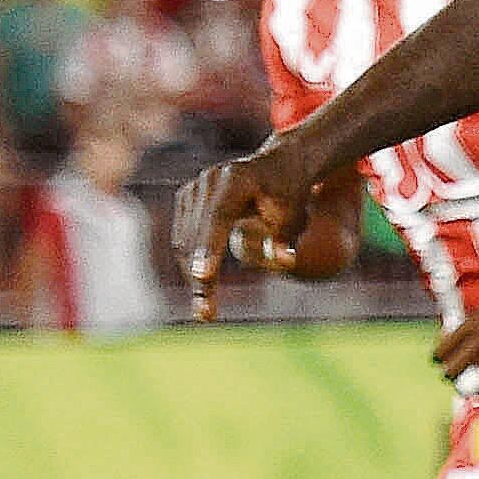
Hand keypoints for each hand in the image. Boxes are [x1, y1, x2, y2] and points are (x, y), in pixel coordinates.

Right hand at [175, 144, 316, 318]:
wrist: (278, 166)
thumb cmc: (291, 194)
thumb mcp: (295, 215)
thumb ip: (285, 238)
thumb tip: (285, 263)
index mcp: (236, 179)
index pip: (218, 217)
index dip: (210, 247)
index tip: (204, 275)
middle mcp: (209, 181)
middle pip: (197, 234)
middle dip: (200, 275)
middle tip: (206, 312)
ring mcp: (193, 190)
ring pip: (184, 240)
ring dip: (193, 274)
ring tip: (205, 308)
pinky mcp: (186, 200)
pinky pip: (183, 238)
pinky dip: (192, 263)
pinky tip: (203, 286)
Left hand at [430, 301, 478, 400]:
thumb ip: (460, 330)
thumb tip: (441, 347)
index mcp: (470, 328)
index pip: (442, 350)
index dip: (439, 358)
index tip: (440, 362)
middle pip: (451, 370)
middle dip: (449, 375)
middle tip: (452, 376)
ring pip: (470, 383)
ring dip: (470, 385)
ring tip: (472, 384)